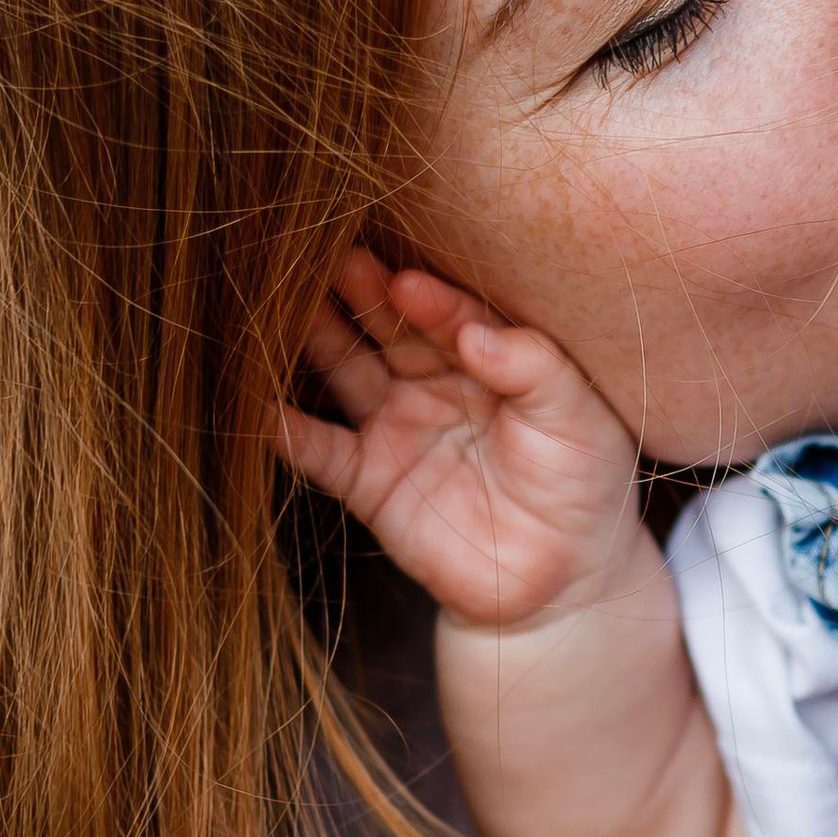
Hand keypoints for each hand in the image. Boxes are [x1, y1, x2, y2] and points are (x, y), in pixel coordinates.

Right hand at [278, 248, 643, 633]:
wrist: (561, 578)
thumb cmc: (581, 483)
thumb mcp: (576, 417)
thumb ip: (532, 368)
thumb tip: (474, 332)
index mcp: (485, 357)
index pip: (450, 316)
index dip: (430, 299)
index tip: (406, 280)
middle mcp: (431, 382)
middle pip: (388, 328)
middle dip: (361, 296)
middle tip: (325, 258)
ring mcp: (394, 427)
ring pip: (344, 372)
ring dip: (314, 341)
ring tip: (279, 308)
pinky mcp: (367, 481)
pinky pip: (319, 451)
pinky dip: (285, 430)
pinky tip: (256, 404)